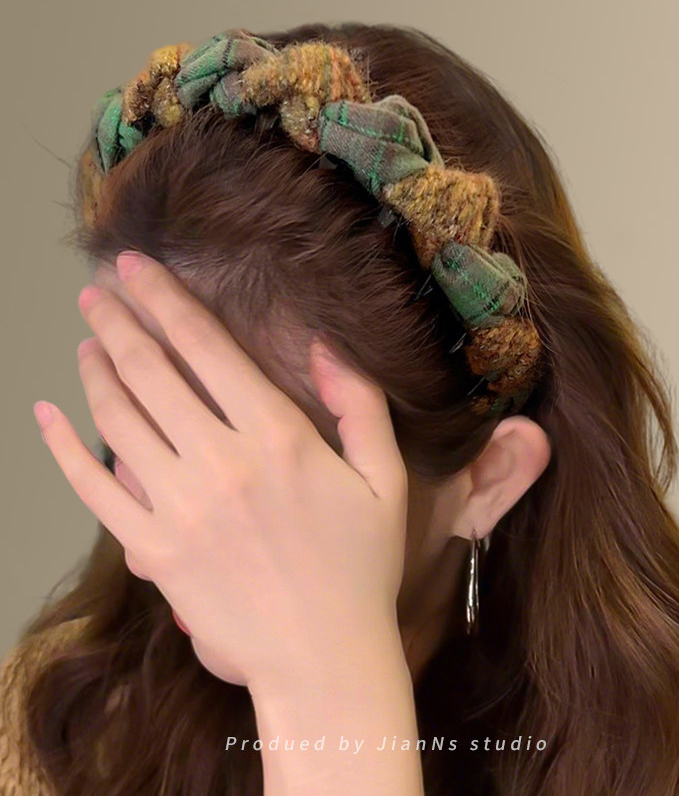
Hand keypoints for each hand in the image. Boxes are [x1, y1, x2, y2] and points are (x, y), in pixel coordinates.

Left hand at [34, 251, 409, 690]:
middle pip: (150, 372)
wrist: (322, 657)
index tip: (135, 266)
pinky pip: (93, 489)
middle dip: (117, 322)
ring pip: (119, 420)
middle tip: (96, 293)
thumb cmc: (360, 567)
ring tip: (85, 341)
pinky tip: (47, 416)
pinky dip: (62, 448)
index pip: (206, 348)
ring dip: (95, 370)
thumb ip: (360, 406)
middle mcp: (219, 463)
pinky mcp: (151, 551)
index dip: (166, 298)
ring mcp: (177, 508)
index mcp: (277, 438)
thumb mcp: (384, 480)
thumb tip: (326, 345)